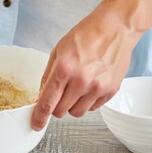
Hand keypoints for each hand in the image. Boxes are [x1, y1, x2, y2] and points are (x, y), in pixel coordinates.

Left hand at [30, 0, 151, 130]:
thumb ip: (48, 75)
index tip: (36, 124)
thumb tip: (42, 95)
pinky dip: (87, 101)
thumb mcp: (59, 50)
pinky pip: (92, 108)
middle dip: (56, 106)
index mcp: (64, 69)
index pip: (47, 102)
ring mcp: (98, 88)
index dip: (39, 117)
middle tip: (60, 92)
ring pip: (77, 113)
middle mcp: (81, 81)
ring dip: (72, 104)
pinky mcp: (111, 91)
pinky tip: (90, 84)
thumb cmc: (86, 35)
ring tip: (77, 86)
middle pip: (61, 111)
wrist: (115, 28)